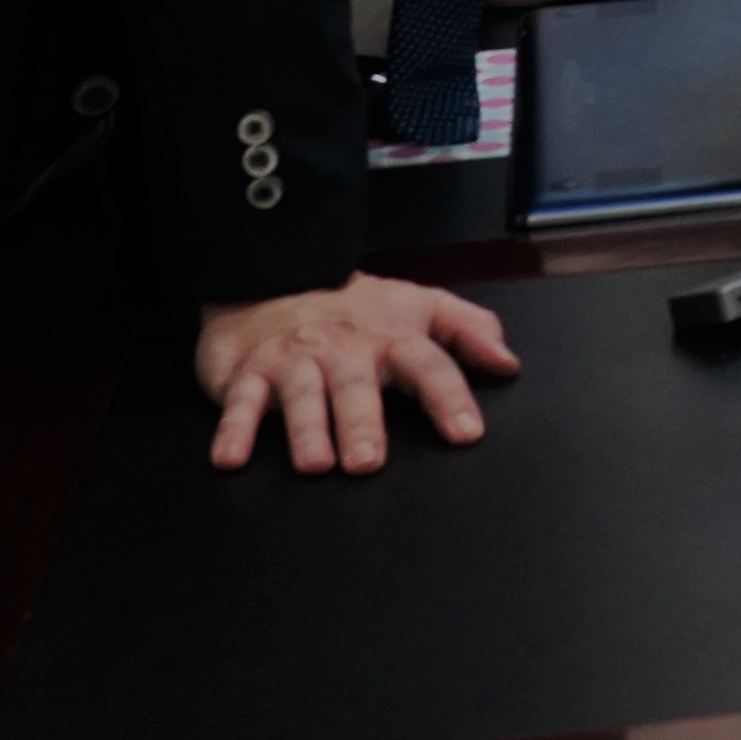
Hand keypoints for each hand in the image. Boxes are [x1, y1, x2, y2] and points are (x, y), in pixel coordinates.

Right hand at [196, 273, 522, 473]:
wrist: (274, 274)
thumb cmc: (355, 307)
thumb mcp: (418, 306)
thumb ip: (468, 329)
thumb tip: (509, 363)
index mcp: (390, 337)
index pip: (427, 365)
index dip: (448, 397)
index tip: (466, 433)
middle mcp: (343, 349)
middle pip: (355, 386)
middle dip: (362, 423)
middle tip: (368, 462)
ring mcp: (293, 361)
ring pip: (300, 395)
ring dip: (306, 430)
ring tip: (315, 465)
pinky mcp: (246, 373)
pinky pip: (239, 403)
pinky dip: (233, 430)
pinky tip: (231, 458)